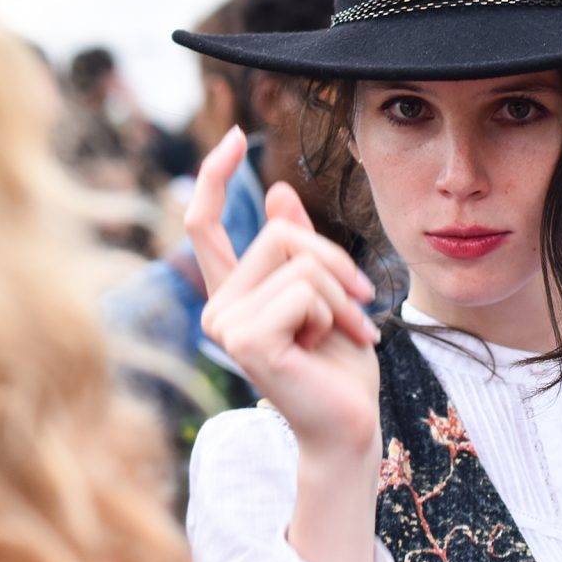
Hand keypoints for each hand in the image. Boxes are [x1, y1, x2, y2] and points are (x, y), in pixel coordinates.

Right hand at [187, 128, 384, 561]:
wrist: (350, 426)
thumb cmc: (340, 367)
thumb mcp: (327, 292)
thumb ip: (297, 248)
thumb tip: (277, 190)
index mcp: (233, 293)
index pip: (203, 224)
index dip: (215, 175)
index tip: (238, 134)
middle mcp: (218, 307)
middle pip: (280, 235)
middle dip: (335, 262)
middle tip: (358, 307)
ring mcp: (225, 325)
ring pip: (299, 261)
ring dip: (342, 294)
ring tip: (347, 332)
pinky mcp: (245, 341)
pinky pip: (304, 291)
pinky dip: (333, 314)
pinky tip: (326, 347)